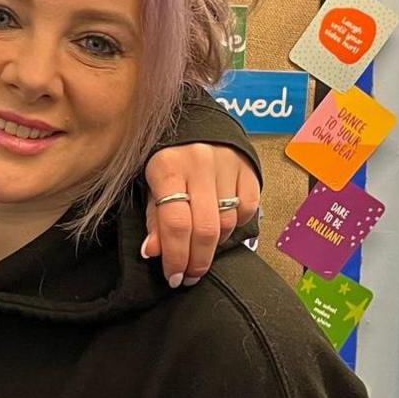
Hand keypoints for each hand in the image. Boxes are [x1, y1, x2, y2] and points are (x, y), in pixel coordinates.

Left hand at [142, 144, 259, 286]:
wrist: (193, 120)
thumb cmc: (165, 158)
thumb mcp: (149, 184)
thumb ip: (153, 218)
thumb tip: (153, 252)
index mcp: (168, 166)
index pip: (176, 223)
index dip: (175, 257)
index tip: (173, 277)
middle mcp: (201, 164)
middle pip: (205, 228)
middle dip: (197, 261)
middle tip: (189, 277)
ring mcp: (228, 164)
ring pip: (227, 222)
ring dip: (213, 246)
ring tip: (199, 253)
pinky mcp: (249, 168)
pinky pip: (248, 209)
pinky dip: (235, 225)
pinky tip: (220, 229)